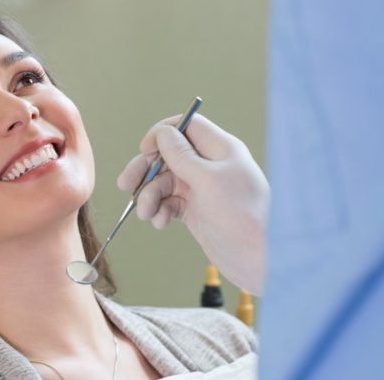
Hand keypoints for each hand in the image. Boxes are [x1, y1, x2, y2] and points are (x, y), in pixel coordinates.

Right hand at [117, 114, 268, 294]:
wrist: (257, 258)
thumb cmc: (242, 215)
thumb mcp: (208, 180)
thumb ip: (182, 156)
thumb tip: (162, 134)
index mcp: (220, 149)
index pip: (186, 127)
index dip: (162, 135)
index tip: (144, 150)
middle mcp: (210, 166)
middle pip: (168, 156)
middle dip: (146, 170)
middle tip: (126, 184)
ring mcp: (202, 189)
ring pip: (164, 183)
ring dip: (150, 196)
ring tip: (147, 214)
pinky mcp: (196, 210)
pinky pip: (169, 203)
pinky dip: (160, 211)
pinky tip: (161, 222)